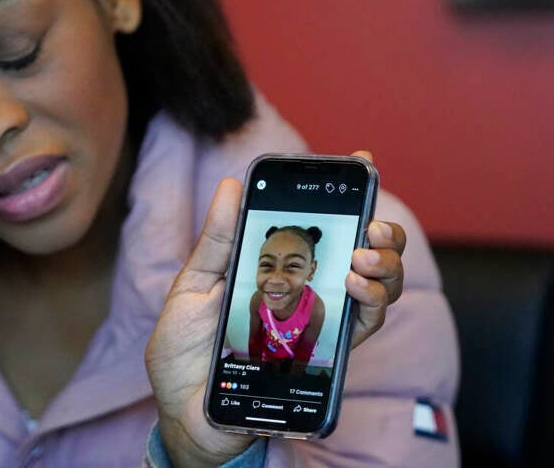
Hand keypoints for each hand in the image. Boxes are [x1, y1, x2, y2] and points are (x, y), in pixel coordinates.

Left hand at [145, 151, 405, 466]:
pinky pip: (366, 325)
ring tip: (364, 255)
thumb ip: (218, 240)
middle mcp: (308, 291)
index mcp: (278, 269)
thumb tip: (230, 185)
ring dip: (384, 263)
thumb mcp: (193, 287)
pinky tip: (357, 284)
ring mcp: (320, 322)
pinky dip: (372, 301)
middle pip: (363, 253)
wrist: (185, 410)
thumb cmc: (185, 349)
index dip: (345, 194)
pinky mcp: (326, 354)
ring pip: (377, 286)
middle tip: (370, 221)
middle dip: (381, 230)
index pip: (320, 227)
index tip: (361, 160)